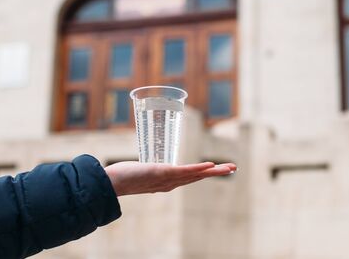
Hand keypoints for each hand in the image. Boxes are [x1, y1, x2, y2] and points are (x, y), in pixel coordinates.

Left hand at [104, 161, 236, 195]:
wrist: (114, 182)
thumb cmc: (126, 176)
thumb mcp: (144, 173)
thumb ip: (151, 169)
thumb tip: (150, 165)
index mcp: (169, 182)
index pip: (192, 177)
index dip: (206, 172)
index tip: (219, 168)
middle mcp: (172, 183)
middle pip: (199, 177)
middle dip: (217, 172)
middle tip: (234, 167)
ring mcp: (169, 179)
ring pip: (196, 174)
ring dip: (213, 170)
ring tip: (229, 167)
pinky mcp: (164, 173)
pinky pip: (184, 171)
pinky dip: (198, 169)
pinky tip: (210, 165)